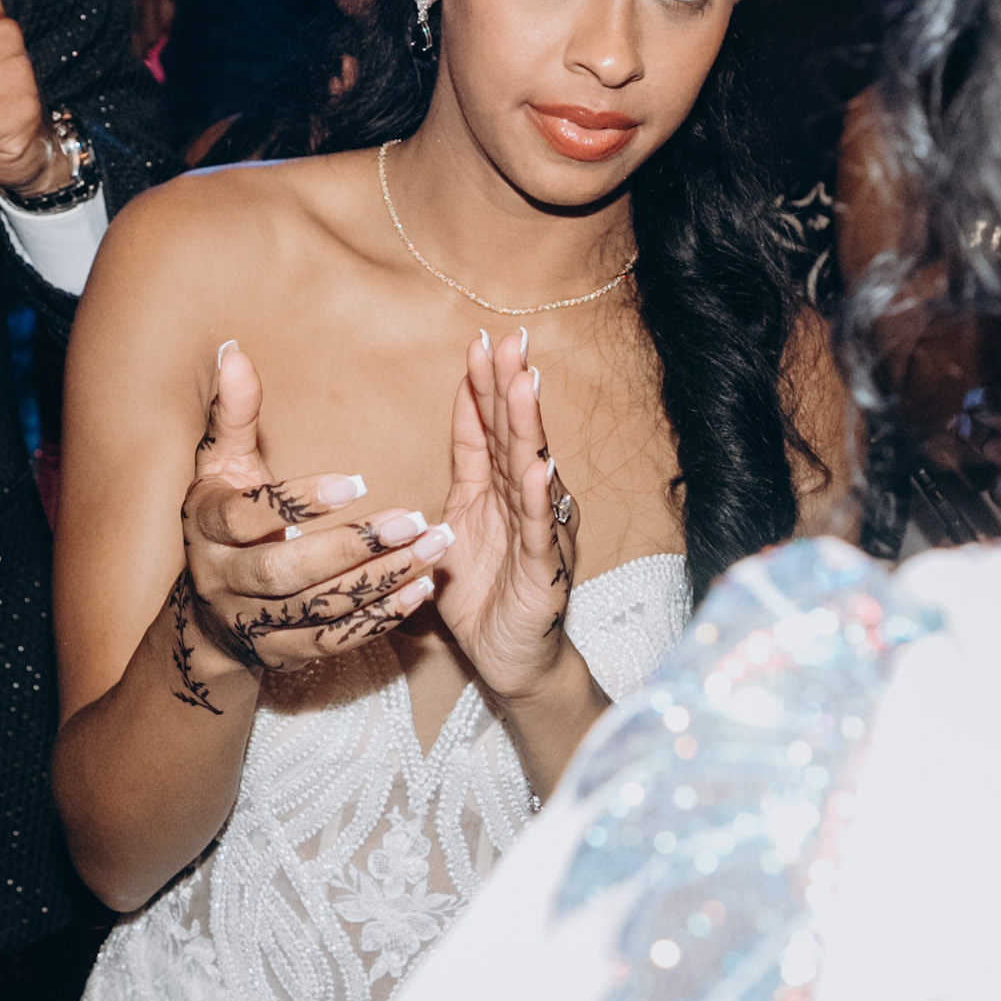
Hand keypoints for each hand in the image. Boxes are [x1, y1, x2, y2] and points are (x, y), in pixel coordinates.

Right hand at [172, 334, 437, 694]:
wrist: (208, 612)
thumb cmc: (225, 518)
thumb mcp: (221, 464)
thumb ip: (235, 413)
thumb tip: (236, 352)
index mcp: (204, 526)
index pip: (247, 516)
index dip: (300, 500)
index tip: (359, 480)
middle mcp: (221, 580)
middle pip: (286, 570)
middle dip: (353, 548)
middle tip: (413, 520)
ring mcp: (249, 623)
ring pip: (318, 608)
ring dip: (380, 581)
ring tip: (432, 549)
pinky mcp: (279, 654)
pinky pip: (332, 642)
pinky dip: (378, 620)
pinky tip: (420, 591)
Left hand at [428, 328, 580, 702]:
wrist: (510, 660)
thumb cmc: (485, 596)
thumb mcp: (456, 528)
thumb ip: (462, 479)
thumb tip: (462, 425)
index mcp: (496, 492)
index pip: (488, 431)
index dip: (483, 388)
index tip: (479, 342)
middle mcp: (524, 503)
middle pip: (514, 436)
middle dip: (508, 386)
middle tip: (507, 340)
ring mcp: (539, 533)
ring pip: (531, 470)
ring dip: (526, 426)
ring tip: (523, 382)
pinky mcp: (544, 570)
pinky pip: (540, 530)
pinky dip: (538, 498)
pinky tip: (537, 468)